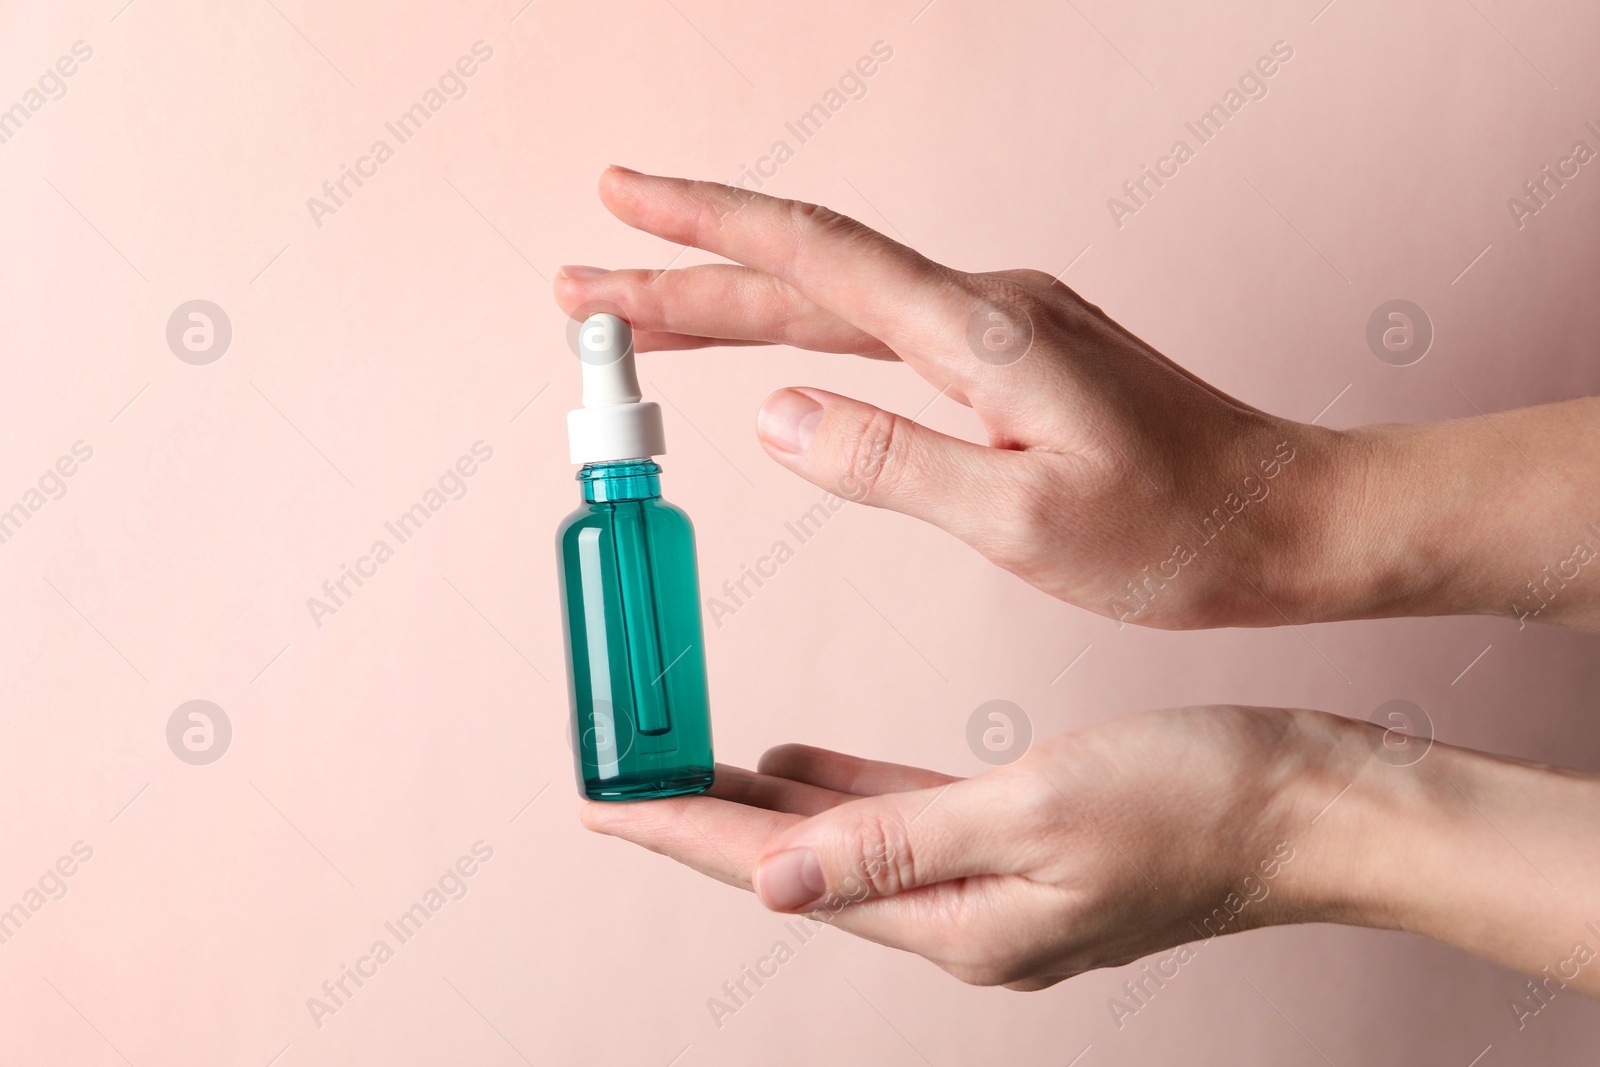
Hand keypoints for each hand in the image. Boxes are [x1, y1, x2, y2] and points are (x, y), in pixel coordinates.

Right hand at [555, 168, 1599, 631]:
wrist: (1292, 521)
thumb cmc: (1177, 535)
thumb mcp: (1023, 523)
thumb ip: (890, 461)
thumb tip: (770, 413)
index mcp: (982, 335)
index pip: (815, 258)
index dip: (704, 228)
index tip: (615, 202)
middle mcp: (986, 309)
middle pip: (806, 276)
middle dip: (685, 277)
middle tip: (582, 287)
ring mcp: (1003, 327)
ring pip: (839, 304)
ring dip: (735, 308)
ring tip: (644, 320)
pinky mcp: (1017, 359)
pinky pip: (883, 332)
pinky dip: (806, 334)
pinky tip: (777, 350)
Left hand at [583, 706, 1599, 995]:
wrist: (1309, 806)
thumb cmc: (1193, 801)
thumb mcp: (1036, 812)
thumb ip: (899, 843)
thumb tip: (774, 878)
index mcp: (958, 922)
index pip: (781, 872)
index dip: (684, 835)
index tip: (602, 804)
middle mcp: (960, 917)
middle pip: (796, 861)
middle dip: (704, 821)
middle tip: (624, 779)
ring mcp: (988, 886)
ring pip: (839, 838)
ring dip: (763, 805)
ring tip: (687, 769)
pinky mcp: (1015, 845)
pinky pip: (896, 818)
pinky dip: (840, 788)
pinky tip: (799, 762)